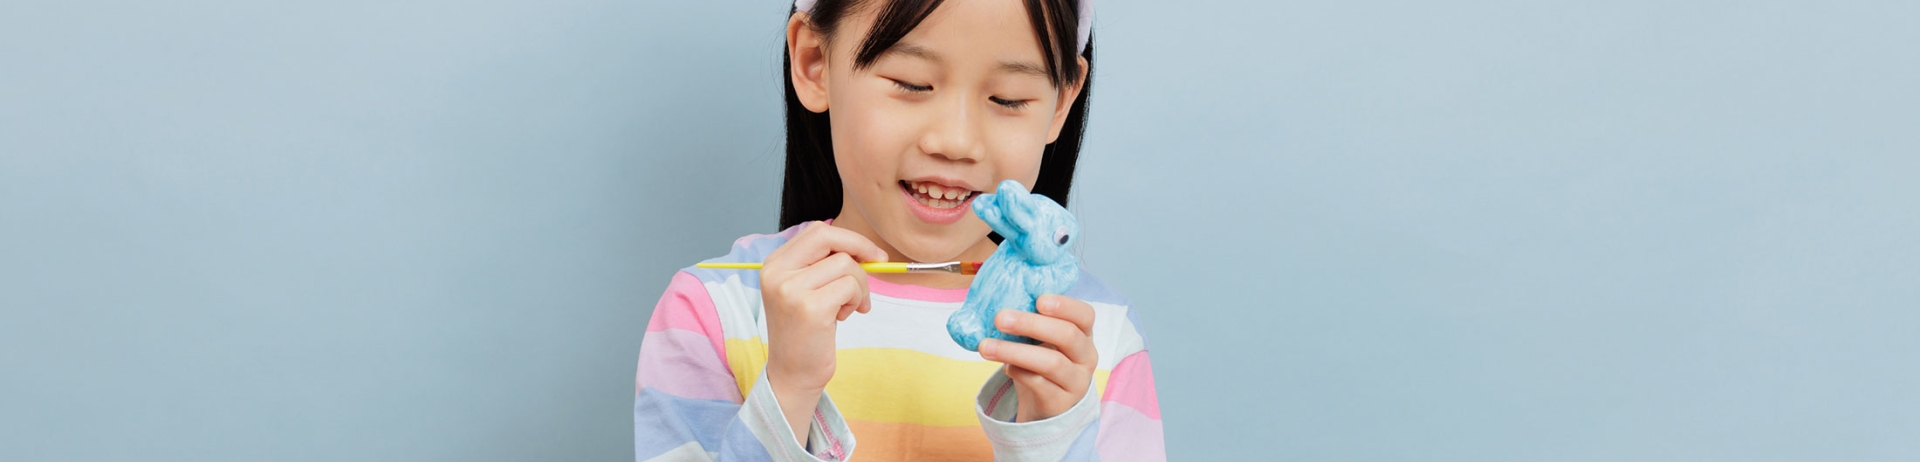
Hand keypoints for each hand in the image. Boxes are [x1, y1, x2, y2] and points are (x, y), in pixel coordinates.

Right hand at [758, 222, 887, 443]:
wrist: (793, 374)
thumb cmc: (806, 331)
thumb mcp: (806, 289)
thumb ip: (824, 265)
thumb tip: (864, 247)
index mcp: (774, 264)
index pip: (816, 231)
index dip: (848, 238)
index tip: (869, 253)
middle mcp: (777, 273)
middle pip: (828, 237)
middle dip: (860, 247)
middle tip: (879, 263)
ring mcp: (790, 289)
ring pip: (845, 264)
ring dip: (859, 286)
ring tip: (849, 308)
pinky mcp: (809, 308)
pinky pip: (850, 287)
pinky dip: (857, 300)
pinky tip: (845, 316)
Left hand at [978, 294, 1097, 421]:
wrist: (1046, 404)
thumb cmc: (1042, 362)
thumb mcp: (1043, 340)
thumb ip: (1031, 321)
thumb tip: (998, 301)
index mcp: (1083, 334)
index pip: (1085, 315)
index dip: (1065, 305)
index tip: (1039, 300)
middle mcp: (1085, 356)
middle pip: (1067, 335)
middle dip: (1031, 324)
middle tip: (1000, 318)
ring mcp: (1076, 381)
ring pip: (1051, 363)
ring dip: (1015, 351)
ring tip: (986, 346)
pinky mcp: (1060, 402)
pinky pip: (1039, 384)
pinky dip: (1018, 372)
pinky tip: (1005, 368)